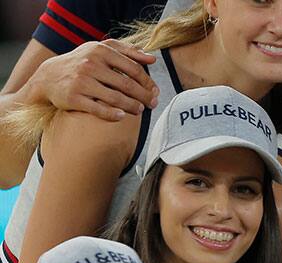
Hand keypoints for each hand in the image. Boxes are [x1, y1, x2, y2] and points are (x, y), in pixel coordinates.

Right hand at [26, 40, 157, 120]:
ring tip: (140, 110)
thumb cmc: (82, 62)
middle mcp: (90, 64)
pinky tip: (122, 116)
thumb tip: (152, 59)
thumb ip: (127, 51)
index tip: (155, 91)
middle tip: (153, 104)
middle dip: (144, 97)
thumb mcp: (101, 50)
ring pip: (115, 98)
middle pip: (127, 85)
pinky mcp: (73, 98)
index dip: (148, 82)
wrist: (49, 76)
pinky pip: (98, 109)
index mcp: (100, 51)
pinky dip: (113, 114)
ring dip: (132, 107)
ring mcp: (81, 82)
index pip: (133, 69)